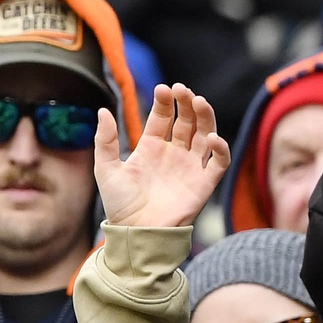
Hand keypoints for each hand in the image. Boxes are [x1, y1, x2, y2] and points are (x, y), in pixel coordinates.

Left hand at [94, 84, 230, 229]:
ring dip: (206, 117)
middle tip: (183, 90)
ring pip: (205, 134)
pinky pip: (219, 162)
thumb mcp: (106, 168)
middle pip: (187, 120)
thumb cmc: (120, 204)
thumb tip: (102, 110)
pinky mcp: (204, 182)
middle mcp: (174, 152)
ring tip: (199, 102)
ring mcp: (190, 166)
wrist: (135, 232)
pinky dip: (220, 148)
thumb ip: (105, 140)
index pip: (163, 116)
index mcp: (152, 147)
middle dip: (187, 103)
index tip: (163, 89)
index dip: (165, 102)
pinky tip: (211, 137)